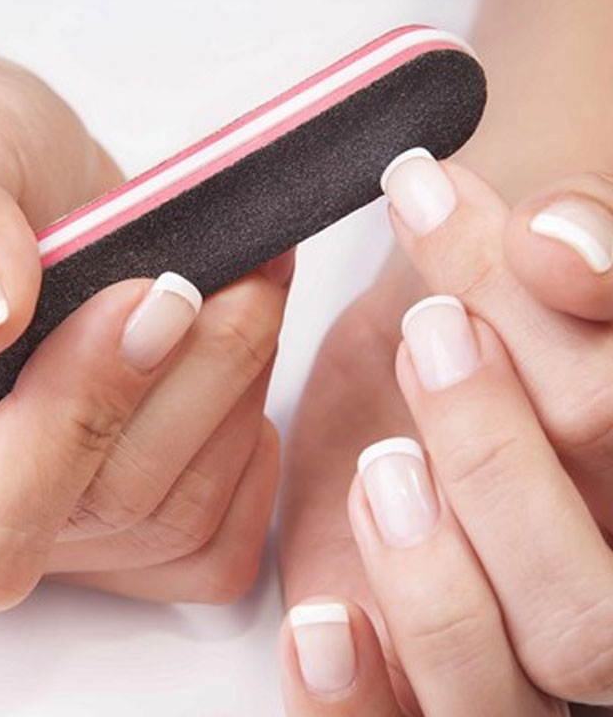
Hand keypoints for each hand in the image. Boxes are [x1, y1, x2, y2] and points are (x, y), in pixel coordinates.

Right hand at [0, 30, 289, 610]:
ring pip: (184, 515)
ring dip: (240, 391)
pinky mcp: (134, 518)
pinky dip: (250, 449)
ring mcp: (66, 524)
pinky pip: (217, 538)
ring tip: (254, 289)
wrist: (25, 191)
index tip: (143, 296)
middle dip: (200, 376)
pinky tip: (245, 366)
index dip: (72, 420)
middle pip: (113, 506)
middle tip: (242, 274)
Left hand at [280, 0, 612, 711]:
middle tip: (433, 337)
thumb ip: (562, 258)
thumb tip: (557, 237)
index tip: (510, 234)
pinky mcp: (419, 677)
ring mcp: (515, 651)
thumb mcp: (511, 279)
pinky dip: (354, 699)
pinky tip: (319, 624)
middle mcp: (593, 577)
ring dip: (439, 584)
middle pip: (588, 601)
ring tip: (382, 468)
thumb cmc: (471, 319)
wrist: (418, 368)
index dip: (585, 335)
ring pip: (523, 682)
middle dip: (502, 462)